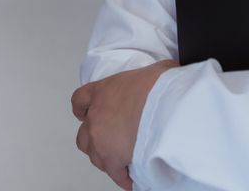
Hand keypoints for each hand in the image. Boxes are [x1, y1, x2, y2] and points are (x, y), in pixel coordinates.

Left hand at [72, 60, 177, 189]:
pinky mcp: (112, 159)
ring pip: (95, 157)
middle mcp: (96, 116)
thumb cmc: (159, 86)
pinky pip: (115, 173)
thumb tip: (168, 72)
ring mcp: (100, 139)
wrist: (165, 104)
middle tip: (110, 140)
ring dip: (107, 158)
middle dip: (94, 140)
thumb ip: (152, 75)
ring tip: (123, 160)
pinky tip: (131, 178)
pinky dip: (122, 176)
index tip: (86, 114)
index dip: (83, 110)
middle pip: (83, 135)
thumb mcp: (156, 70)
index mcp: (102, 91)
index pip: (80, 101)